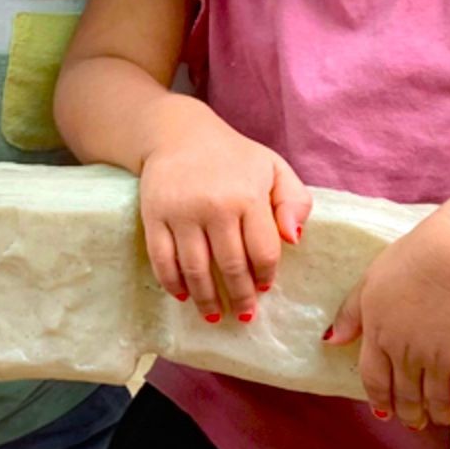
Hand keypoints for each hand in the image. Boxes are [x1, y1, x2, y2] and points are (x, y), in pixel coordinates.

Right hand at [137, 103, 311, 322]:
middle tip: (244, 315)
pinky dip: (172, 283)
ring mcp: (182, 213)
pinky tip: (183, 296)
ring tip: (215, 316)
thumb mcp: (274, 168)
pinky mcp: (154, 216)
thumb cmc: (233, 156)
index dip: (266, 276)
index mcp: (248, 195)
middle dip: (240, 298)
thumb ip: (295, 201)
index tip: (265, 288)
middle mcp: (215, 206)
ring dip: (206, 300)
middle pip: (231, 267)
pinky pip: (162, 260)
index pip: (263, 251)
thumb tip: (294, 240)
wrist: (177, 132)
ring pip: (196, 270)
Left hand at [322, 207, 449, 430]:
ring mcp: (439, 360)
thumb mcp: (369, 281)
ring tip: (440, 419)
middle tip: (415, 422)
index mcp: (379, 336)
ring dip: (437, 415)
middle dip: (409, 414)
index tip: (385, 412)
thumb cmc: (413, 259)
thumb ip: (350, 313)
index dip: (380, 400)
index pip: (375, 380)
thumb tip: (331, 340)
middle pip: (406, 397)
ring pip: (436, 401)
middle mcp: (406, 355)